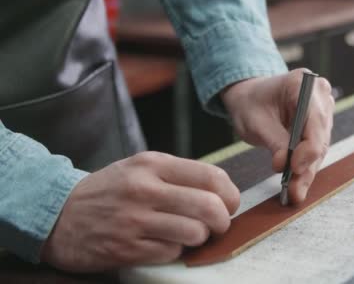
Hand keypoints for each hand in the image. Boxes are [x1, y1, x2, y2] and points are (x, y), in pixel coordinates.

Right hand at [41, 152, 239, 271]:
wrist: (58, 213)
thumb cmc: (110, 190)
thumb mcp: (141, 168)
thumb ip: (179, 175)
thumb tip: (221, 193)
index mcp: (153, 164)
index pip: (211, 176)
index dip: (230, 194)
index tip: (229, 204)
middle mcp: (145, 189)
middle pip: (209, 206)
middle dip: (223, 220)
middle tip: (219, 225)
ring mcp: (135, 220)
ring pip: (194, 232)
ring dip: (200, 238)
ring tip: (190, 235)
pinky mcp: (126, 248)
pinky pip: (171, 252)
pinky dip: (175, 251)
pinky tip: (164, 243)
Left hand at [221, 69, 334, 202]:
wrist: (250, 96)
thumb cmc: (250, 103)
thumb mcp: (256, 122)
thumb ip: (274, 142)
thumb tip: (286, 167)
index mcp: (302, 83)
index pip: (315, 119)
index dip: (308, 148)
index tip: (293, 169)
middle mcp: (319, 93)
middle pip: (319, 136)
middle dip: (307, 166)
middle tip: (294, 191)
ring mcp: (323, 109)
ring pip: (320, 146)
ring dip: (307, 171)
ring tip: (294, 193)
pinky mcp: (320, 125)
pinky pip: (315, 149)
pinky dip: (305, 167)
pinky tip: (297, 186)